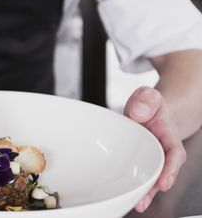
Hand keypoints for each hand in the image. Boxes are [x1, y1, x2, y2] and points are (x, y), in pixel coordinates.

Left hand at [124, 86, 186, 211]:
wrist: (149, 110)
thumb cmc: (149, 106)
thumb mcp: (148, 97)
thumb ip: (145, 100)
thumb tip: (138, 112)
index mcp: (168, 135)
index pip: (174, 153)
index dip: (170, 169)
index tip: (164, 182)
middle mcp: (161, 151)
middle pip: (162, 171)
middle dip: (155, 187)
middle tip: (144, 199)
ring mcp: (151, 158)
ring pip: (151, 178)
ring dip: (145, 192)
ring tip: (138, 204)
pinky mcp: (140, 163)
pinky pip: (139, 176)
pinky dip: (135, 187)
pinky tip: (128, 198)